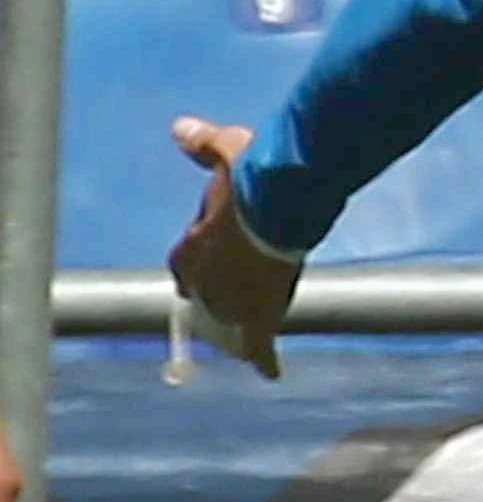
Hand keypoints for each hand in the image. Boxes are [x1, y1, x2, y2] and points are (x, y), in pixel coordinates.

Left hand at [166, 115, 293, 378]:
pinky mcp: (260, 313)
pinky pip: (260, 344)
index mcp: (192, 245)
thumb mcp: (226, 151)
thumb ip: (203, 145)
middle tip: (236, 299)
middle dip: (219, 300)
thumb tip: (181, 129)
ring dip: (238, 328)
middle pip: (206, 299)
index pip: (185, 265)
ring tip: (250, 336)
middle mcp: (205, 278)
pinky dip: (264, 359)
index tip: (211, 265)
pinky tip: (270, 372)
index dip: (200, 266)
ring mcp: (231, 298)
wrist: (281, 198)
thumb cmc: (253, 174)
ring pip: (229, 324)